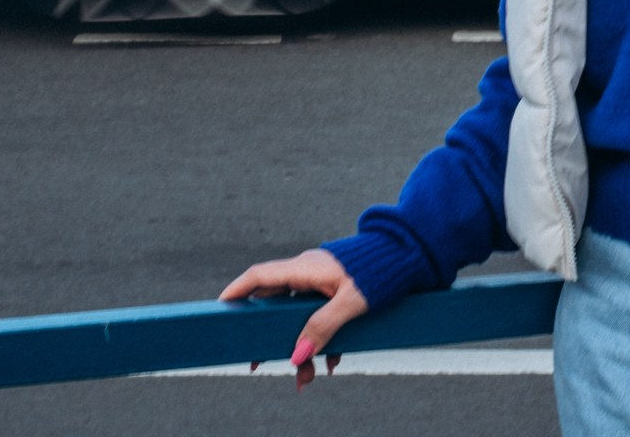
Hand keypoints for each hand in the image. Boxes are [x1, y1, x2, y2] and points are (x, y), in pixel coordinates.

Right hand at [220, 248, 368, 388]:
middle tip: (259, 363)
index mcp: (304, 268)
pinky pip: (318, 316)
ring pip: (298, 316)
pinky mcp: (335, 290)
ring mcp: (321, 281)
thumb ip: (323, 328)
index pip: (259, 276)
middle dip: (270, 336)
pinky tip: (332, 361)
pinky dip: (322, 339)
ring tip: (306, 377)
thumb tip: (298, 356)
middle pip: (275, 305)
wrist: (411, 253)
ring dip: (301, 346)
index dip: (236, 291)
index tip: (219, 310)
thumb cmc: (380, 271)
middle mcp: (307, 272)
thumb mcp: (351, 302)